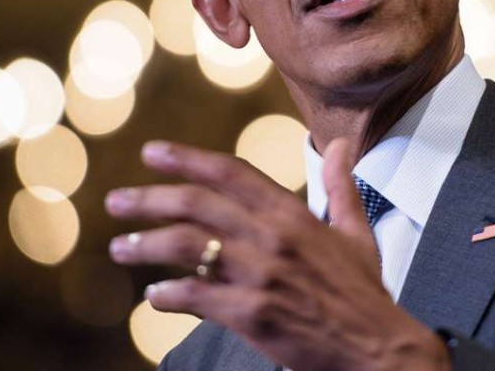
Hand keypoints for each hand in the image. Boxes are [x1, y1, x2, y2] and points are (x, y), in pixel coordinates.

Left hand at [105, 137, 450, 370]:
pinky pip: (197, 296)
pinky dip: (168, 296)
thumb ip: (338, 185)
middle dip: (149, 199)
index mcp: (294, 213)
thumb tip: (337, 144)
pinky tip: (153, 298)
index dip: (186, 159)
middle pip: (197, 204)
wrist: (378, 349)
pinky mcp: (252, 314)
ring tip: (120, 248)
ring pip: (189, 246)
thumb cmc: (364, 293)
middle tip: (116, 202)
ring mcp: (261, 275)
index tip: (152, 152)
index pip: (230, 173)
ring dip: (146, 244)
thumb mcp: (355, 232)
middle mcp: (273, 237)